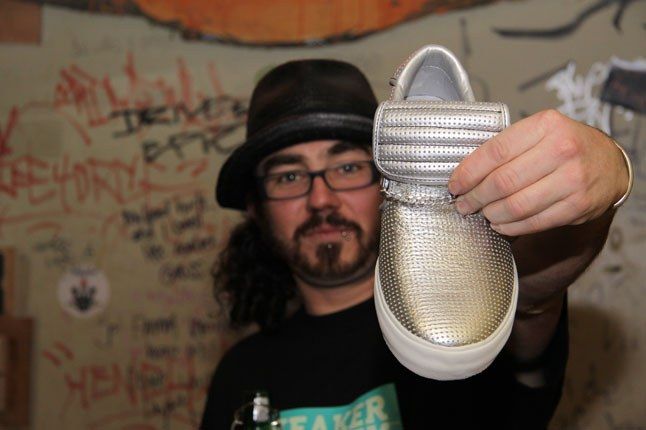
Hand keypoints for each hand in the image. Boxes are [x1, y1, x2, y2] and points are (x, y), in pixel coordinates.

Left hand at [447, 109, 628, 235]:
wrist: (609, 164)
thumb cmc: (565, 146)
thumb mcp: (540, 132)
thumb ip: (507, 146)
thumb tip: (465, 173)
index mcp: (546, 125)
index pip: (495, 152)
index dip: (469, 172)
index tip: (455, 184)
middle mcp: (562, 150)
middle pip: (503, 181)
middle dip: (475, 197)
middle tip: (463, 203)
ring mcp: (572, 180)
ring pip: (516, 205)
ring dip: (491, 213)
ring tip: (481, 213)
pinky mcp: (578, 207)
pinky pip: (533, 222)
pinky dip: (510, 226)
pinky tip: (500, 223)